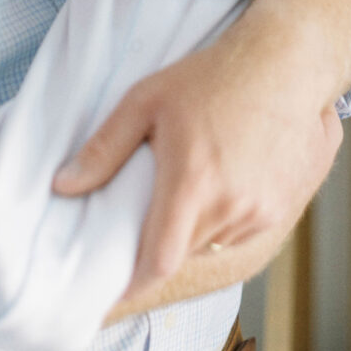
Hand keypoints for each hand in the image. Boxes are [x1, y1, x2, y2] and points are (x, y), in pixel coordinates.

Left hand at [53, 26, 342, 303]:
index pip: (160, 262)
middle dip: (165, 239)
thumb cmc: (211, 75)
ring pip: (218, 240)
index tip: (116, 291)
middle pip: (186, 250)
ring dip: (201, 226)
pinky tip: (231, 175)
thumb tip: (62, 186)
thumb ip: (103, 149)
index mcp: (193, 183)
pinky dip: (231, 215)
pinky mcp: (288, 203)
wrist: (286, 60)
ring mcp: (265, 208)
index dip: (135, 283)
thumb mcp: (146, 101)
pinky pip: (248, 228)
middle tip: (159, 204)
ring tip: (200, 178)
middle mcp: (232, 205)